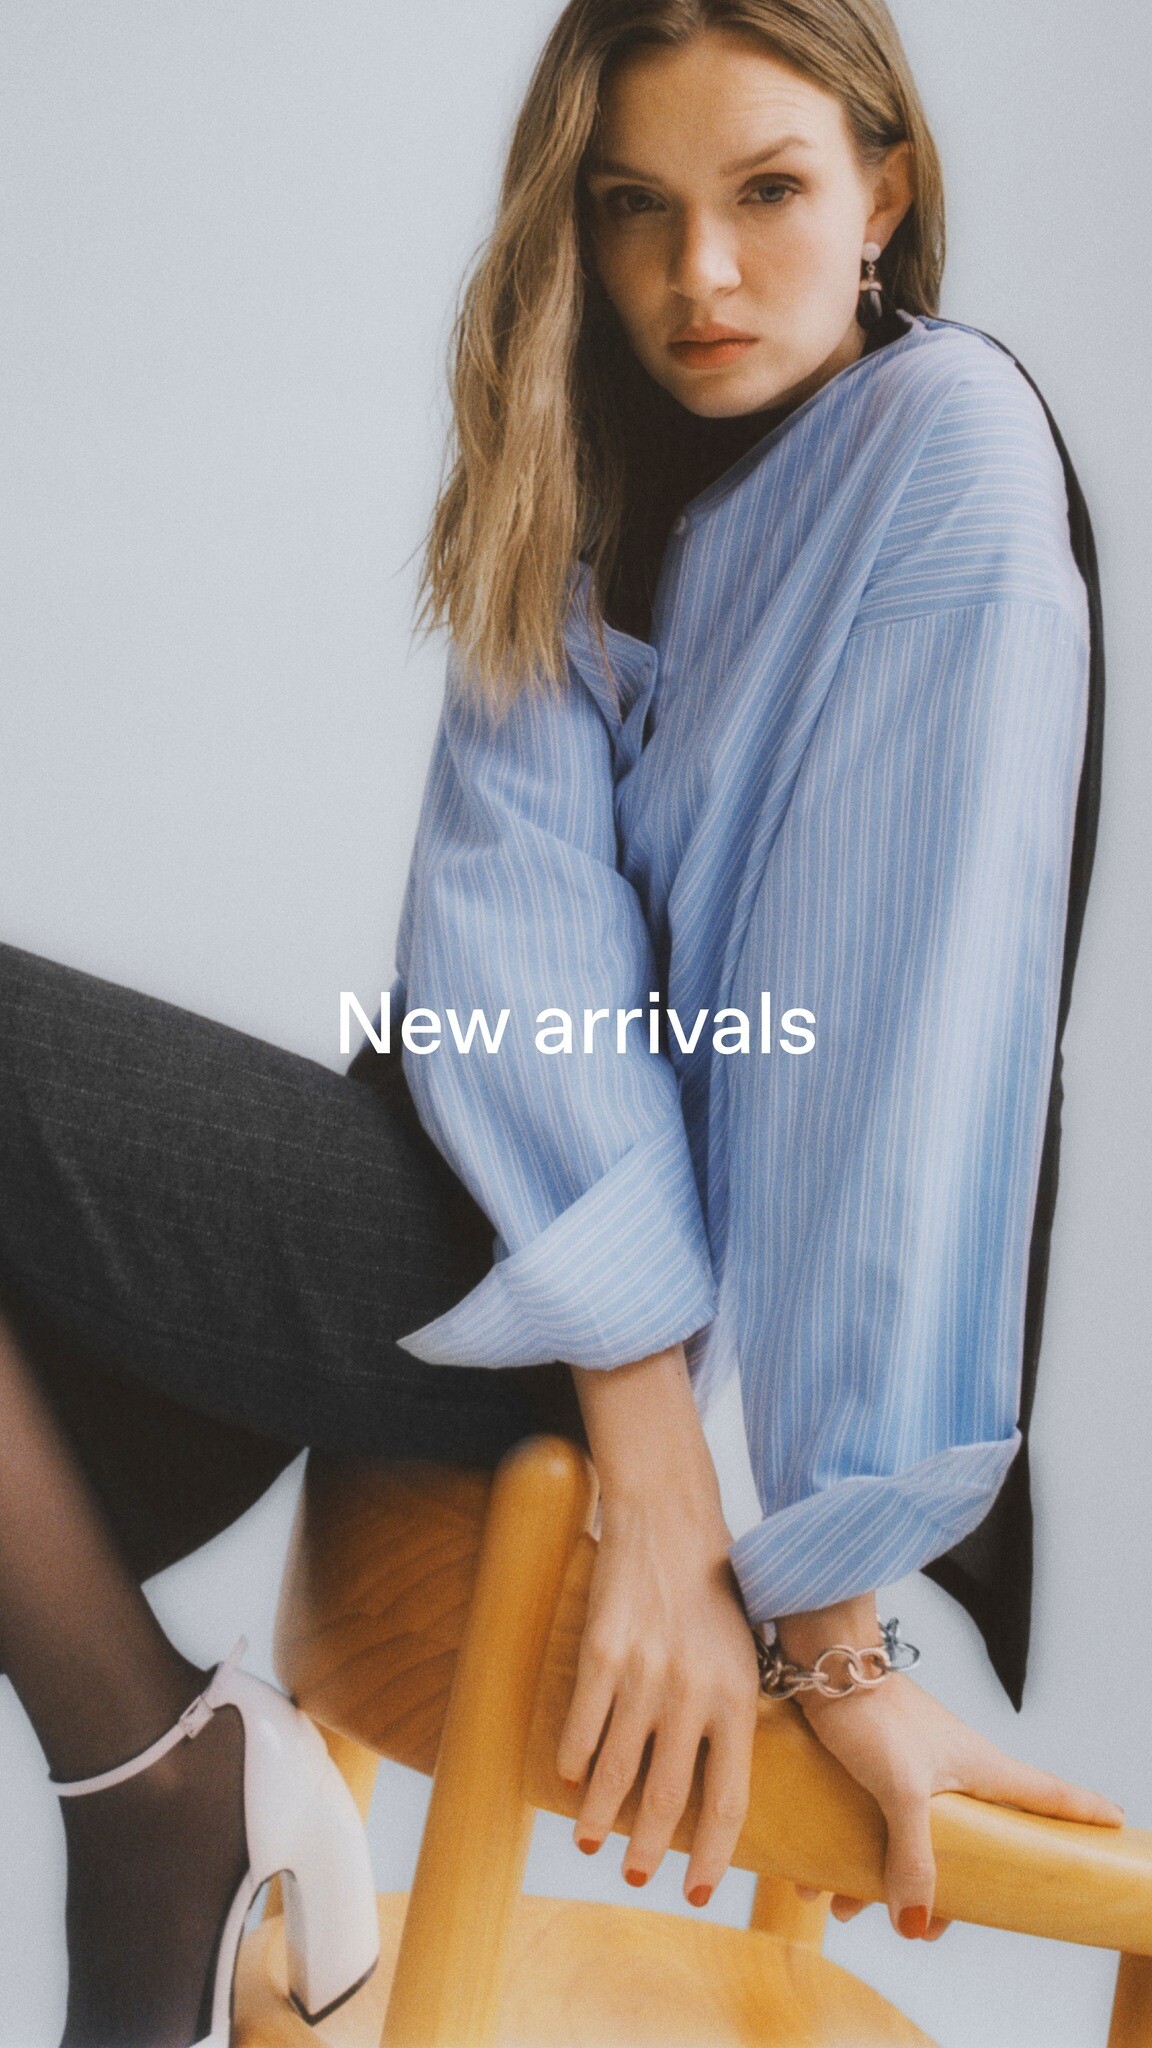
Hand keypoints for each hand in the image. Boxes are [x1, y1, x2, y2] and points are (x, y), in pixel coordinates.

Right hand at [557, 1346, 760, 1907]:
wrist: (670, 1521)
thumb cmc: (713, 1593)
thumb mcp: (744, 1656)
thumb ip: (733, 1716)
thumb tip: (717, 1786)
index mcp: (738, 1699)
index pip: (728, 1799)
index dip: (712, 1853)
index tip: (699, 1890)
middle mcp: (694, 1694)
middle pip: (669, 1796)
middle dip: (649, 1847)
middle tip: (636, 1876)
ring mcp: (645, 1674)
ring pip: (616, 1768)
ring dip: (601, 1816)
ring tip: (592, 1842)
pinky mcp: (603, 1651)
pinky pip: (583, 1721)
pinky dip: (573, 1758)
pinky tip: (568, 1779)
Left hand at [782, 1599, 1124, 1939]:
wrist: (821, 1665)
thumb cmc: (874, 1713)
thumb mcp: (901, 1790)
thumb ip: (913, 1857)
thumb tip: (915, 1924)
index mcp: (980, 1768)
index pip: (1047, 1794)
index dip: (1083, 1810)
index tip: (1117, 1820)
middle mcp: (953, 1770)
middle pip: (974, 1838)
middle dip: (949, 1888)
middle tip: (934, 1926)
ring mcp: (913, 1769)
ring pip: (911, 1836)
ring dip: (880, 1876)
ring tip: (848, 1906)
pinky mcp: (873, 1765)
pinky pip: (869, 1822)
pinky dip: (845, 1852)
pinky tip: (815, 1880)